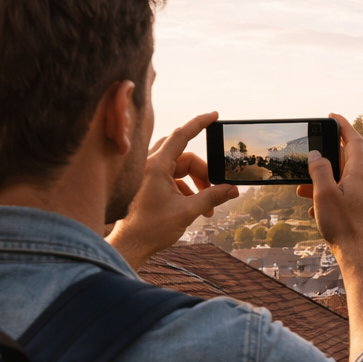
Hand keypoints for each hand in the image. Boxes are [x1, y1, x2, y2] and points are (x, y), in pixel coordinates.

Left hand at [109, 111, 236, 270]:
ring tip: (206, 204)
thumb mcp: (187, 212)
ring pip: (178, 167)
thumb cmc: (150, 229)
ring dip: (195, 183)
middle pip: (183, 155)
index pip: (181, 136)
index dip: (199, 123)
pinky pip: (171, 177)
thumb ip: (212, 197)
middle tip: (216, 186)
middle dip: (202, 170)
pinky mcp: (146, 183)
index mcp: (156, 166)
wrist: (130, 245)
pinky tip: (193, 206)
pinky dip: (185, 188)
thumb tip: (232, 190)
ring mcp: (146, 173)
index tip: (214, 115)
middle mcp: (148, 164)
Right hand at [297, 114, 362, 262]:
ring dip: (325, 181)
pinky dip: (332, 195)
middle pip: (348, 160)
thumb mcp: (324, 195)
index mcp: (361, 173)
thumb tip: (317, 156)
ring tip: (304, 190)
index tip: (333, 117)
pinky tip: (316, 209)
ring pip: (345, 179)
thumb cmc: (344, 227)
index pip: (354, 140)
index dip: (343, 126)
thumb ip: (319, 171)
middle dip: (327, 159)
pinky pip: (348, 194)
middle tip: (311, 157)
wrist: (361, 257)